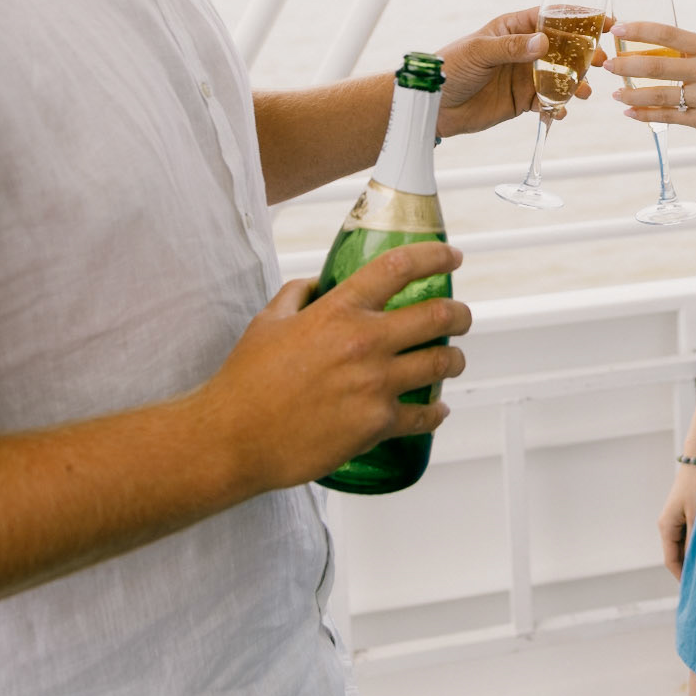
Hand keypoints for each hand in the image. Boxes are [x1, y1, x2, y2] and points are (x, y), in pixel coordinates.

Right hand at [200, 243, 469, 493]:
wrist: (234, 438)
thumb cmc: (246, 381)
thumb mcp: (268, 321)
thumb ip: (299, 294)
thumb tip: (319, 283)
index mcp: (338, 310)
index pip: (399, 268)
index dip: (434, 256)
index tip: (453, 257)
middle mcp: (364, 342)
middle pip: (438, 316)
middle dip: (460, 314)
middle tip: (462, 317)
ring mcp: (375, 385)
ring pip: (442, 363)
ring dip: (455, 360)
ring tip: (453, 361)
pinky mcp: (376, 425)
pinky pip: (424, 415)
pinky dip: (435, 412)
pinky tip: (436, 410)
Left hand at [437, 7, 606, 135]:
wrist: (434, 104)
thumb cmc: (451, 67)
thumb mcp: (479, 52)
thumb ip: (511, 48)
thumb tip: (543, 43)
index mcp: (515, 28)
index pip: (553, 17)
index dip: (580, 18)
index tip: (604, 22)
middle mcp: (524, 50)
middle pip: (565, 48)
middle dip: (585, 55)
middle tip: (600, 62)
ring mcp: (526, 76)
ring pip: (561, 77)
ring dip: (576, 84)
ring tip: (583, 92)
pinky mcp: (523, 100)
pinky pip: (548, 102)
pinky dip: (558, 107)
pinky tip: (559, 111)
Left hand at [603, 21, 695, 137]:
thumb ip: (685, 48)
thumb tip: (642, 41)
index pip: (667, 34)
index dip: (638, 30)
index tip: (617, 28)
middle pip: (656, 66)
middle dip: (626, 65)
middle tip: (608, 65)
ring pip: (658, 95)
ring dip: (631, 94)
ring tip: (615, 92)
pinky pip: (667, 116)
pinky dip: (644, 114)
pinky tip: (629, 111)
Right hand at [659, 462, 695, 580]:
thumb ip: (695, 542)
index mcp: (666, 527)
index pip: (671, 561)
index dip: (683, 577)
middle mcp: (668, 525)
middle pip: (678, 555)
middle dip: (691, 568)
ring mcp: (677, 518)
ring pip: (685, 545)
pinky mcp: (687, 512)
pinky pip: (691, 535)